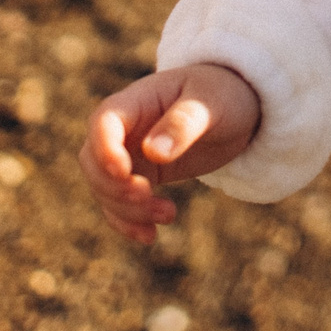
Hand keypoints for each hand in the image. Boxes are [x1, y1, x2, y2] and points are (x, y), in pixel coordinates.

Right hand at [78, 63, 260, 243]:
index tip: (125, 173)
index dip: (105, 150)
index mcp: (136, 101)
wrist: (236, 108)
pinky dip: (129, 223)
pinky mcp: (141, 177)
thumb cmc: (221, 95)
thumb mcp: (210, 104)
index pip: (103, 123)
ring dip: (127, 210)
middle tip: (148, 196)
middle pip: (93, 161)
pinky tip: (150, 236)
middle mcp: (125, 129)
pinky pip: (119, 205)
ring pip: (104, 189)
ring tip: (168, 214)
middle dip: (113, 187)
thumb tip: (152, 152)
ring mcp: (129, 154)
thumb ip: (182, 123)